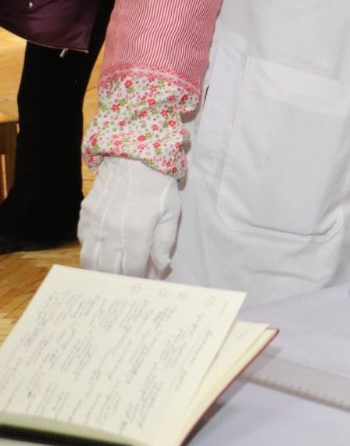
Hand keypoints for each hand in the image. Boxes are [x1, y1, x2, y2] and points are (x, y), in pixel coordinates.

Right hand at [78, 157, 180, 277]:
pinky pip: (83, 243)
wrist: (134, 160)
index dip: (136, 281)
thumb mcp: (170, 214)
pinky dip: (90, 253)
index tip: (141, 285)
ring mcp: (95, 225)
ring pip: (90, 260)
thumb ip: (164, 243)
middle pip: (108, 269)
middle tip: (124, 284)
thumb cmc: (158, 187)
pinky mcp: (85, 216)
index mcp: (136, 235)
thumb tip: (162, 268)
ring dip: (98, 271)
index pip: (132, 270)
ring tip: (108, 276)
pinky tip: (100, 254)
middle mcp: (111, 233)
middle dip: (117, 280)